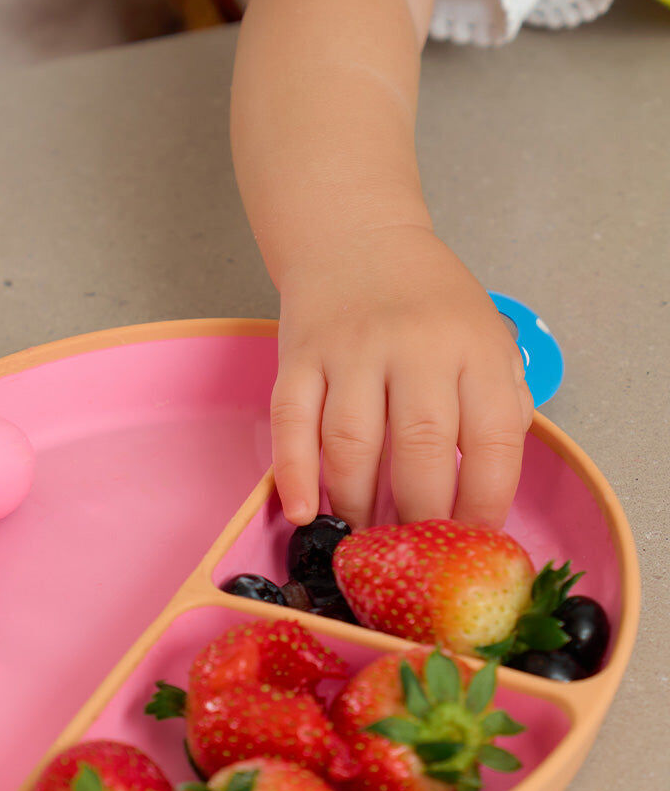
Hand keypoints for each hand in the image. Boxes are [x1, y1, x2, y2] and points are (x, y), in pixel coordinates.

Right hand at [270, 225, 533, 530]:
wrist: (356, 238)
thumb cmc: (427, 298)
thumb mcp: (487, 333)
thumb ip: (497, 400)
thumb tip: (484, 490)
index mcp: (474, 345)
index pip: (494, 439)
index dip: (485, 503)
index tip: (472, 540)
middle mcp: (414, 346)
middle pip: (422, 449)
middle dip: (419, 516)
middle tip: (412, 552)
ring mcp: (350, 350)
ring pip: (352, 444)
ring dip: (357, 503)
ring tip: (363, 535)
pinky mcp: (299, 356)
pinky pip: (291, 423)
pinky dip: (294, 473)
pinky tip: (302, 510)